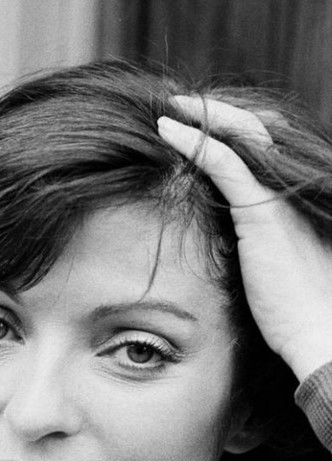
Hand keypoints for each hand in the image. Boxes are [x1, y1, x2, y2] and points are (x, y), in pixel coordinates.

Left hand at [157, 97, 331, 381]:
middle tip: (180, 106)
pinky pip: (225, 162)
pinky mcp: (262, 211)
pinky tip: (168, 130)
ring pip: (241, 134)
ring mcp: (281, 194)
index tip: (197, 126)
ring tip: (170, 109)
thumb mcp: (272, 261)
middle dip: (217, 112)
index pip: (265, 144)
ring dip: (203, 117)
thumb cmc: (295, 307)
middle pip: (256, 128)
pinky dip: (194, 142)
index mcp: (296, 194)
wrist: (316, 330)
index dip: (232, 129)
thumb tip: (228, 233)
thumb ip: (255, 235)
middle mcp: (294, 185)